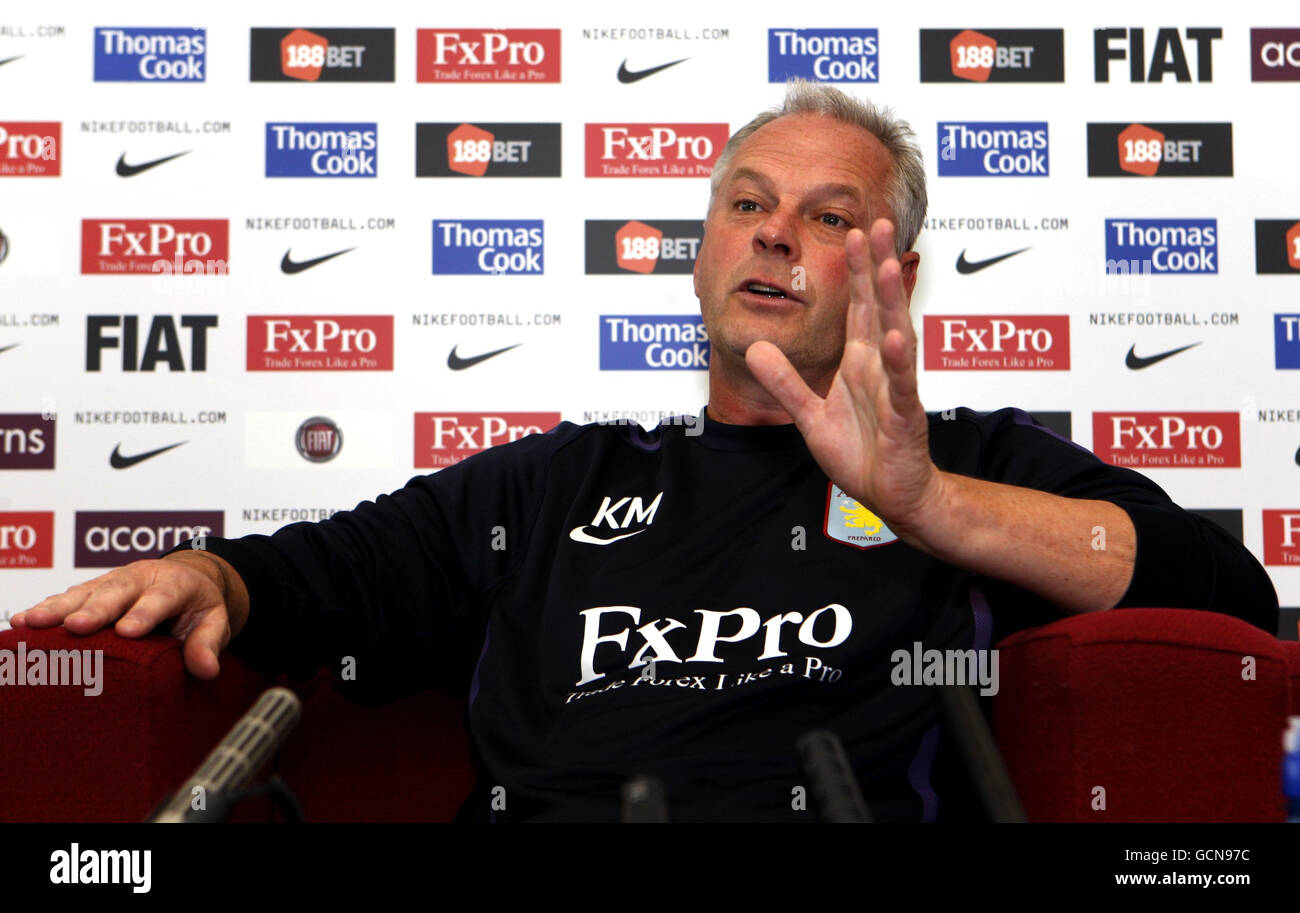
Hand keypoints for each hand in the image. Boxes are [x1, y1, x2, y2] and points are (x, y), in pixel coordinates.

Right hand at [9, 552, 239, 679]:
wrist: (189, 578)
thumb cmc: (198, 606)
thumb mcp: (215, 621)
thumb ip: (209, 643)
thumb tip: (207, 670)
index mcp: (174, 584)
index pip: (160, 599)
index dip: (144, 614)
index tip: (128, 631)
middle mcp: (140, 578)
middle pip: (116, 592)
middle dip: (95, 609)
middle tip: (76, 627)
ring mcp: (112, 582)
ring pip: (84, 592)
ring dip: (57, 608)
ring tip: (31, 622)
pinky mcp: (92, 591)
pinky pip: (67, 599)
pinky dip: (45, 609)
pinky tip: (21, 623)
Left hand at [745, 218, 942, 532]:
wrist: (890, 495)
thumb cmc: (860, 453)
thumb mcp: (809, 416)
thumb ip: (785, 382)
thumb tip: (756, 347)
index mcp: (861, 362)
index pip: (859, 307)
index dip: (857, 271)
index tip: (854, 232)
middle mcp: (881, 367)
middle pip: (881, 308)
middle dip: (878, 267)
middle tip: (878, 224)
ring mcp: (895, 388)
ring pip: (897, 336)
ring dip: (894, 301)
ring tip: (889, 265)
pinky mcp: (904, 416)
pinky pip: (901, 386)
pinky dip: (898, 363)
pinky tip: (896, 338)